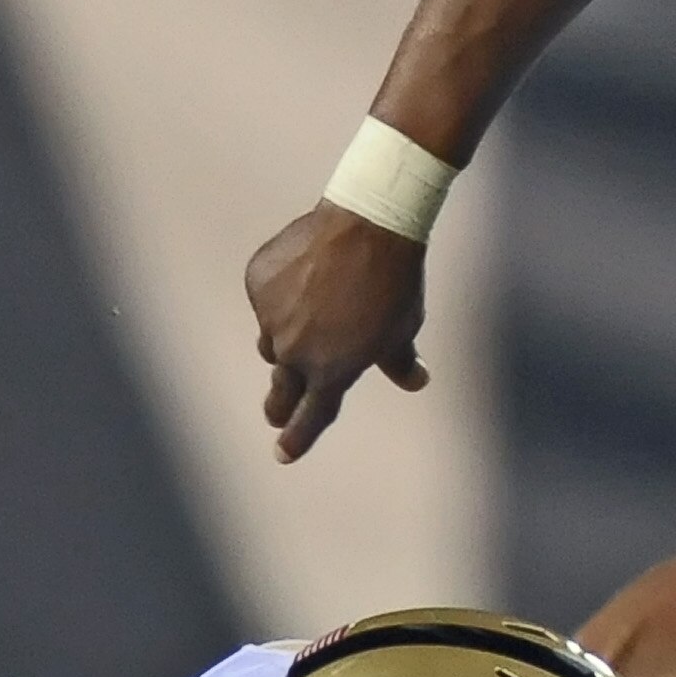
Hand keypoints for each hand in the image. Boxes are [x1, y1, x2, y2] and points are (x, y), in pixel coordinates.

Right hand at [247, 201, 429, 463]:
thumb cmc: (395, 282)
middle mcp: (294, 351)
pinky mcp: (258, 284)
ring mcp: (271, 317)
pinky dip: (281, 295)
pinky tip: (307, 273)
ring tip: (314, 314)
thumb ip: (399, 360)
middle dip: (280, 405)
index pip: (310, 417)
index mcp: (331, 371)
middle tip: (276, 413)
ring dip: (287, 339)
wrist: (369, 223)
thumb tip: (417, 381)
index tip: (284, 453)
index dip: (298, 438)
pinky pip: (266, 299)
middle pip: (281, 390)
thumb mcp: (402, 327)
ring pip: (271, 341)